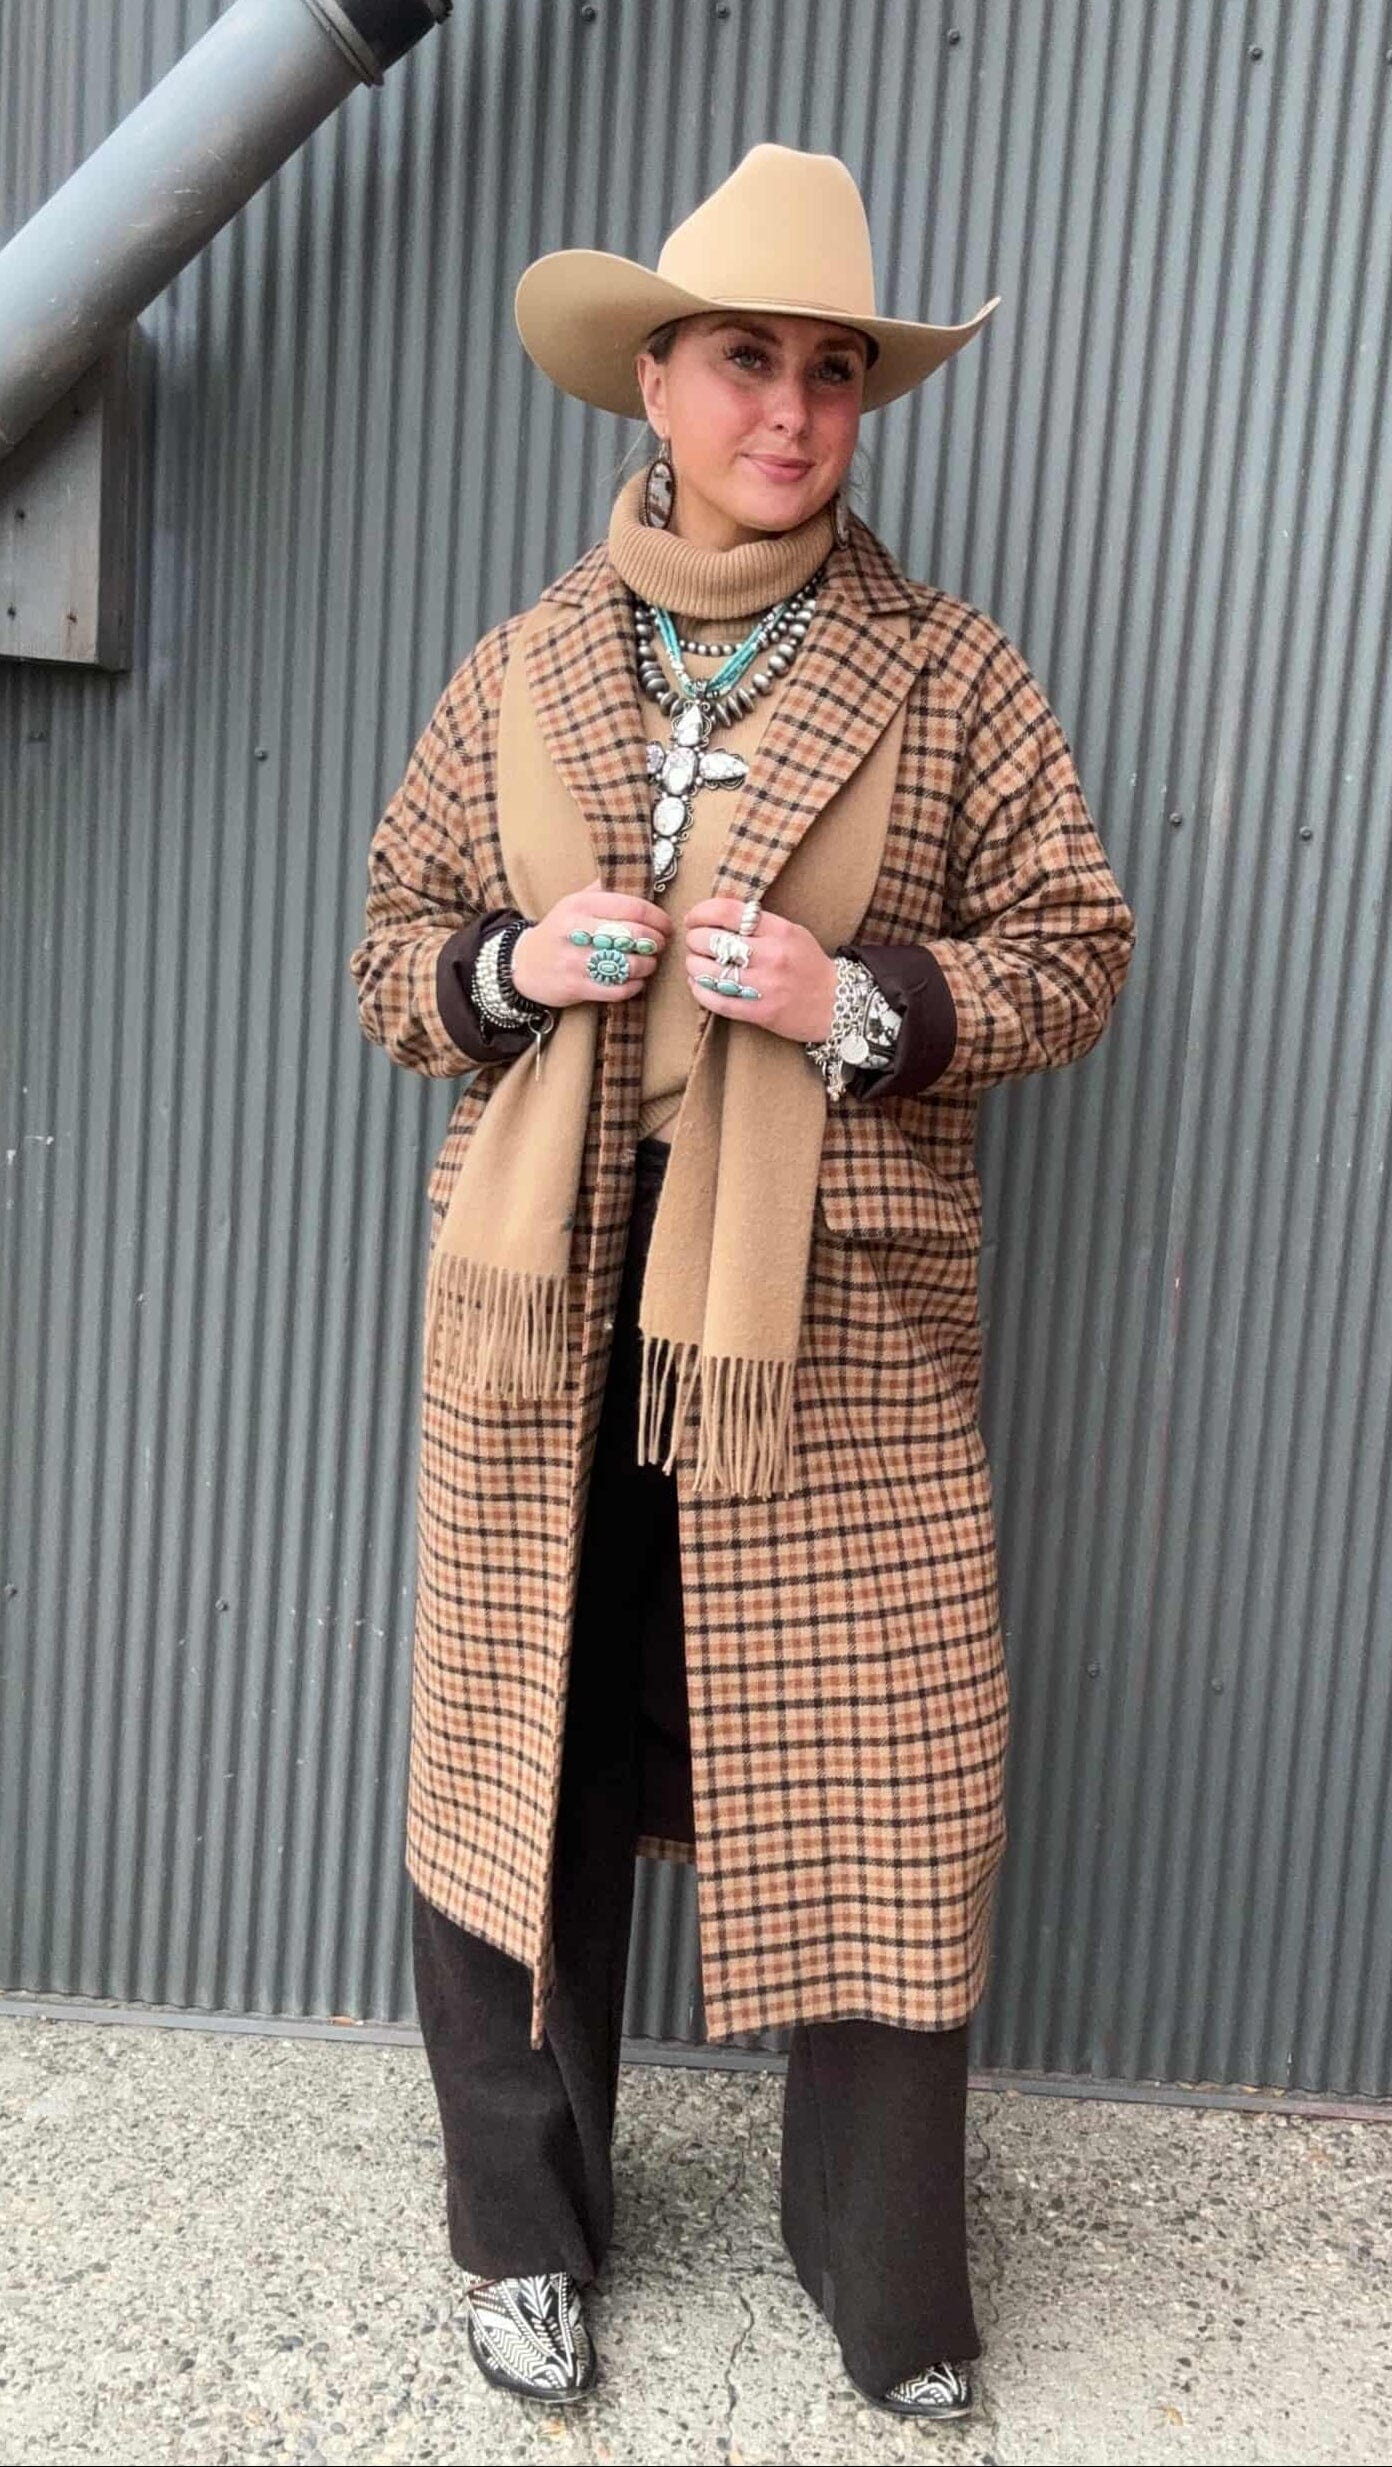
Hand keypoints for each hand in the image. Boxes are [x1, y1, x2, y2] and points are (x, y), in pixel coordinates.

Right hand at [511, 876, 671, 1007]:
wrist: (523, 964)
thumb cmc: (559, 930)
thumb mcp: (574, 902)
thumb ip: (604, 889)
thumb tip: (641, 875)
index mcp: (580, 905)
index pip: (632, 907)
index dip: (658, 917)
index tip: (666, 925)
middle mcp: (576, 931)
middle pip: (634, 935)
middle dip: (656, 941)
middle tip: (661, 944)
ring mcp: (575, 961)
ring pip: (629, 965)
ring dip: (648, 965)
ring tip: (649, 963)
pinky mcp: (575, 987)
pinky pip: (618, 989)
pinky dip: (634, 986)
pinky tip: (635, 981)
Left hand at [683, 897, 836, 1041]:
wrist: (837, 1003)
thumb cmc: (810, 965)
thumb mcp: (792, 932)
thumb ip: (759, 923)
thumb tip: (717, 916)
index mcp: (779, 930)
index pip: (728, 911)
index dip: (701, 912)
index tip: (693, 918)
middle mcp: (771, 955)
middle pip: (712, 940)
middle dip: (694, 939)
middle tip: (694, 942)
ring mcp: (764, 985)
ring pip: (708, 971)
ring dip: (693, 965)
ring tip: (695, 964)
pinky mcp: (759, 1012)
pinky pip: (716, 1000)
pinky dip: (700, 990)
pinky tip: (699, 984)